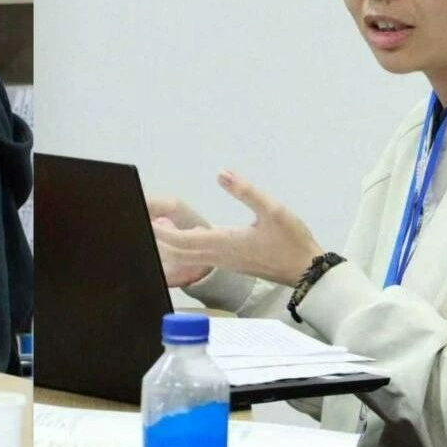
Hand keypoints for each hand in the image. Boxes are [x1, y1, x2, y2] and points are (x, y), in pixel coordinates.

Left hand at [152, 171, 323, 287]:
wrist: (307, 272)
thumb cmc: (292, 242)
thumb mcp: (273, 211)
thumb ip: (246, 191)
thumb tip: (221, 173)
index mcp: (225, 243)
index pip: (183, 241)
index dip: (161, 233)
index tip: (143, 222)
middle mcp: (219, 255)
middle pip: (178, 251)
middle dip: (158, 238)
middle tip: (138, 222)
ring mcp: (224, 260)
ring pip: (186, 255)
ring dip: (167, 243)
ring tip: (151, 227)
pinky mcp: (229, 261)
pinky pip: (197, 256)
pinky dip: (182, 246)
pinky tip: (181, 234)